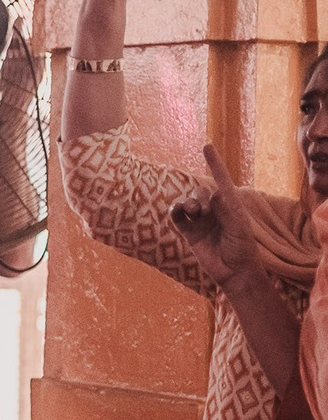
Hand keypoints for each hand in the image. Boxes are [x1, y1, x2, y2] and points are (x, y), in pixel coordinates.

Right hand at [172, 144, 263, 284]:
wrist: (234, 272)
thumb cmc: (243, 249)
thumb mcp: (239, 228)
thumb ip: (226, 211)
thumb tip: (213, 192)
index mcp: (231, 206)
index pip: (221, 180)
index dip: (215, 164)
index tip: (207, 147)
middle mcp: (215, 211)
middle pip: (201, 192)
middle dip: (200, 196)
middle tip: (204, 211)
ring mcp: (201, 221)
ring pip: (188, 203)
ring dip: (188, 204)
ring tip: (194, 213)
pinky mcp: (190, 233)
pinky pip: (178, 218)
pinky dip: (175, 212)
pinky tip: (177, 212)